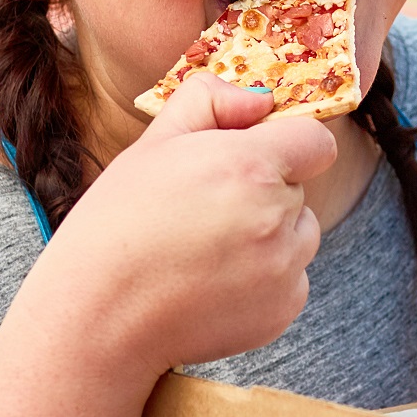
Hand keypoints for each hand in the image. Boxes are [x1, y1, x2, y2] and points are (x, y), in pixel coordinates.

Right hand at [31, 76, 337, 375]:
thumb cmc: (117, 223)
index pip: (316, 142)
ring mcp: (285, 269)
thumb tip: (260, 101)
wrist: (100, 315)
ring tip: (207, 251)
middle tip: (204, 213)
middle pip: (298, 192)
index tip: (256, 159)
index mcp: (250, 166)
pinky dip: (265, 282)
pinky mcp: (283, 311)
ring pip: (300, 237)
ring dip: (271, 237)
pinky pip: (291, 282)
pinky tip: (213, 285)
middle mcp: (277, 218)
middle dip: (265, 193)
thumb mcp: (153, 144)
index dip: (288, 146)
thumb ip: (210, 102)